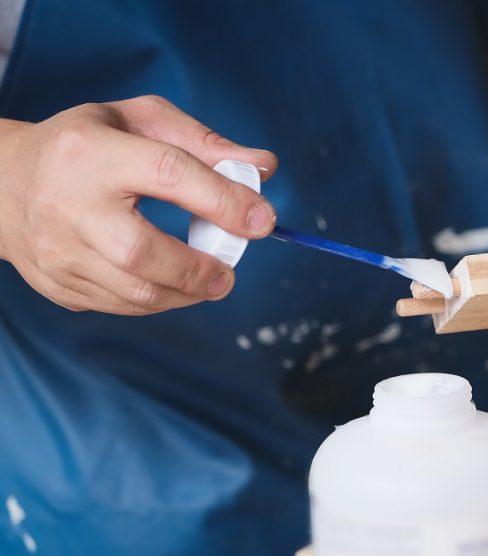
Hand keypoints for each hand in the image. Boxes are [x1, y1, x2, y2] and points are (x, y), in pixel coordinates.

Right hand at [0, 95, 277, 313]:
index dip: (223, 200)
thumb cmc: (87, 145)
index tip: (263, 221)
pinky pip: (120, 306)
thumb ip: (206, 143)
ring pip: (133, 291)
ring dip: (186, 293)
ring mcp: (57, 250)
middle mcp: (68, 204)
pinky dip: (160, 302)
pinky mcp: (57, 284)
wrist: (2, 181)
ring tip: (211, 281)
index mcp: (92, 152)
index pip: (168, 173)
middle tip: (230, 273)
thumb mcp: (140, 120)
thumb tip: (264, 166)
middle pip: (141, 251)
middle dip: (199, 269)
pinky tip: (174, 285)